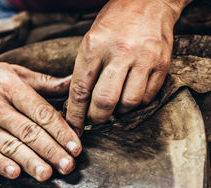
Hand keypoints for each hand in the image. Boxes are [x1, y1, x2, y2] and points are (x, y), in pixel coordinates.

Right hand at [0, 54, 81, 180]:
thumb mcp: (12, 71)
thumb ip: (44, 82)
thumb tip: (71, 84)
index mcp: (9, 86)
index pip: (40, 112)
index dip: (60, 130)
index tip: (75, 145)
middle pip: (28, 131)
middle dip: (51, 150)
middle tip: (68, 166)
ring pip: (9, 145)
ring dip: (29, 161)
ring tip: (46, 174)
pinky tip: (14, 173)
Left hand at [66, 0, 182, 135]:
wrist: (149, 1)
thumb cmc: (114, 22)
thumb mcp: (90, 40)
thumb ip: (84, 70)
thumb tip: (77, 103)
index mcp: (94, 46)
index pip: (81, 90)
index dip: (76, 114)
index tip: (74, 127)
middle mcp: (120, 52)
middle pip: (105, 101)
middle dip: (97, 118)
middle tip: (95, 119)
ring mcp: (143, 58)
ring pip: (128, 103)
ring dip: (118, 111)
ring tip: (114, 105)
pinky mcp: (162, 64)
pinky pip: (147, 97)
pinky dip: (136, 103)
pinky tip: (130, 94)